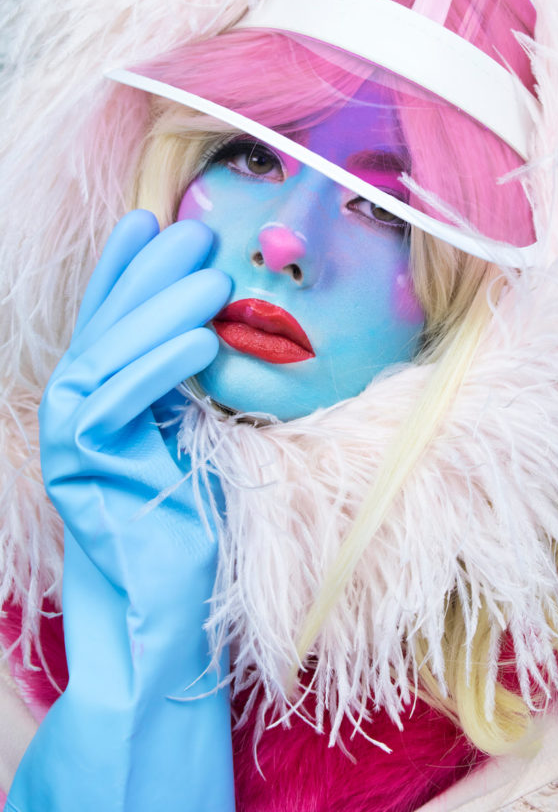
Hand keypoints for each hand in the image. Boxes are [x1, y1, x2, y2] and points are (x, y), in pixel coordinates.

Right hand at [8, 211, 235, 810]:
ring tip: (215, 277)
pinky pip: (118, 404)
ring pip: (107, 356)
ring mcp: (67, 441)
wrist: (162, 609)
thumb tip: (210, 323)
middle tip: (196, 233)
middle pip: (104, 326)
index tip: (154, 222)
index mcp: (94, 400)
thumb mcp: (184, 434)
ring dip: (161, 310)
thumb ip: (178, 383)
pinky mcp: (82, 470)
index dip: (123, 268)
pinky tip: (203, 341)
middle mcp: (69, 413)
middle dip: (147, 273)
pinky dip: (160, 367)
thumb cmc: (183, 522)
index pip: (106, 320)